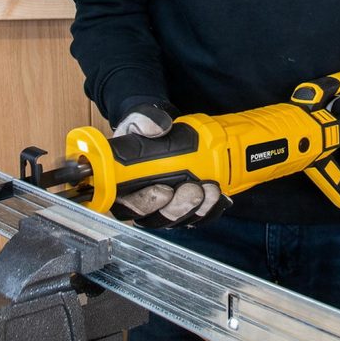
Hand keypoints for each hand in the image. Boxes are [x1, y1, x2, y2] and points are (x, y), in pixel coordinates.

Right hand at [109, 100, 230, 227]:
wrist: (160, 132)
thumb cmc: (142, 131)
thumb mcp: (139, 120)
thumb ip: (144, 121)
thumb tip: (158, 127)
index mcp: (121, 184)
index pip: (127, 205)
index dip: (145, 203)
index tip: (164, 190)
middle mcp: (140, 201)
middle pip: (155, 218)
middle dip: (177, 208)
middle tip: (193, 189)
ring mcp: (162, 207)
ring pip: (177, 220)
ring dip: (196, 208)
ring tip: (210, 189)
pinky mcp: (183, 208)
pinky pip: (196, 217)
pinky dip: (209, 209)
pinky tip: (218, 197)